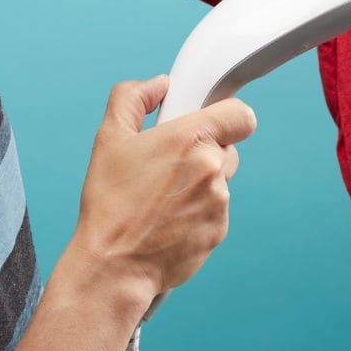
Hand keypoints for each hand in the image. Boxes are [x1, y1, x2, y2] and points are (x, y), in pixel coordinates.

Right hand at [70, 75, 255, 300]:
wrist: (113, 265)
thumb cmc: (109, 203)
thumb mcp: (109, 139)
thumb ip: (132, 98)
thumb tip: (159, 84)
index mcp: (191, 139)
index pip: (241, 115)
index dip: (229, 117)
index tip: (212, 124)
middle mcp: (212, 169)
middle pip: (228, 149)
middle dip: (204, 153)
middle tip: (168, 167)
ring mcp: (219, 203)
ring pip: (220, 183)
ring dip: (200, 186)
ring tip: (161, 199)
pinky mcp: (219, 231)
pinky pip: (215, 212)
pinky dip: (197, 214)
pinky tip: (168, 221)